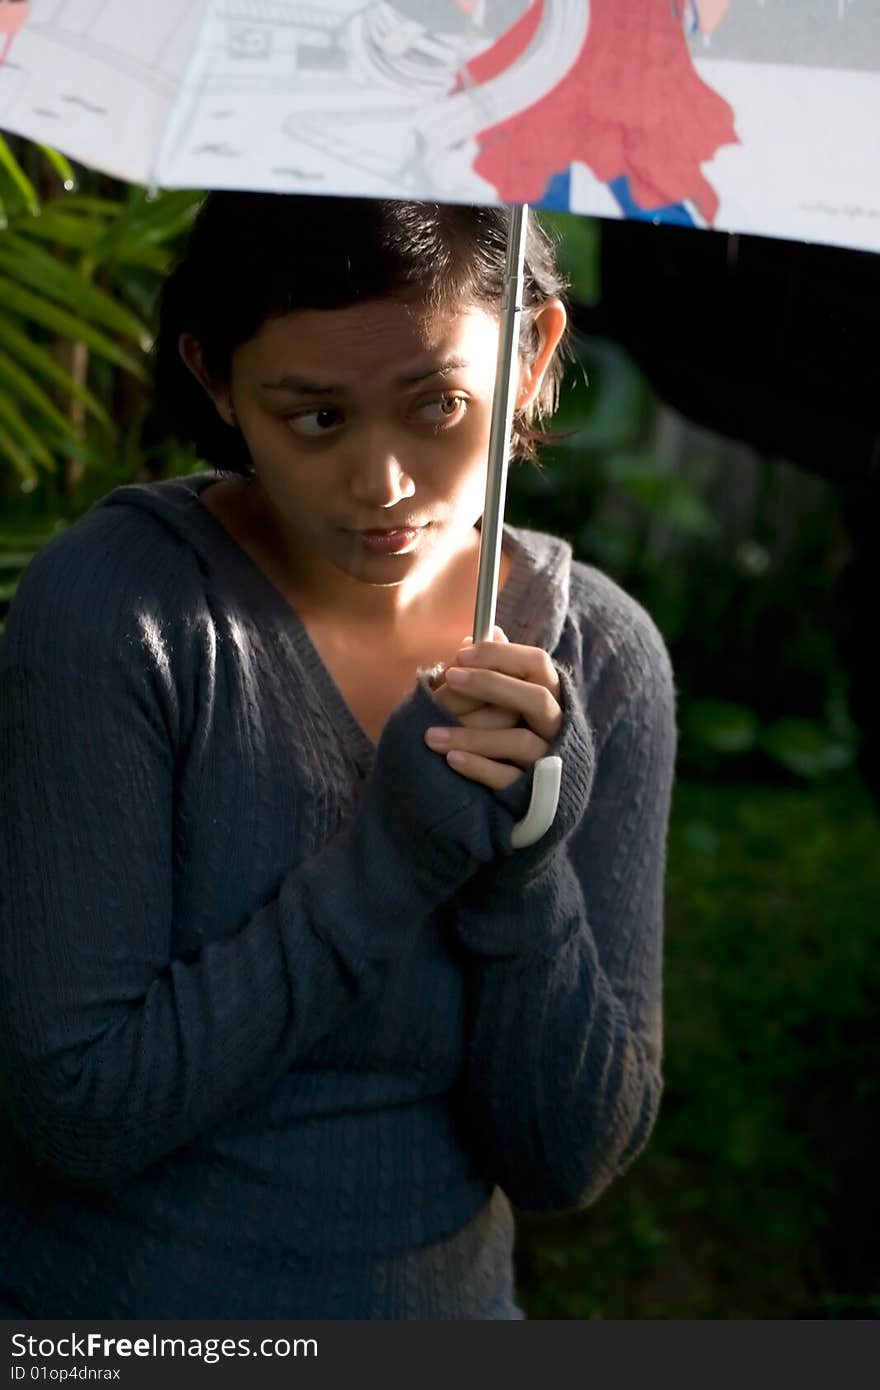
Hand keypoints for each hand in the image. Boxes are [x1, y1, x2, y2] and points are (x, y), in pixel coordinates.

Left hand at [425, 631, 563, 789]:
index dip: (501, 656)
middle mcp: (557, 725)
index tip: (462, 653)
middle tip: (451, 679)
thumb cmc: (511, 735)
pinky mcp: (534, 792)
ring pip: (519, 741)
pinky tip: (451, 759)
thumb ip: (499, 669)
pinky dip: (479, 767)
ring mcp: (549, 760)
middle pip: (535, 699)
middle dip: (492, 685)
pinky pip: (508, 779)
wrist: (529, 796)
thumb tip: (490, 630)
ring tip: (431, 735)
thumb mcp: (505, 701)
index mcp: (551, 695)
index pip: (537, 664)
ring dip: (473, 735)